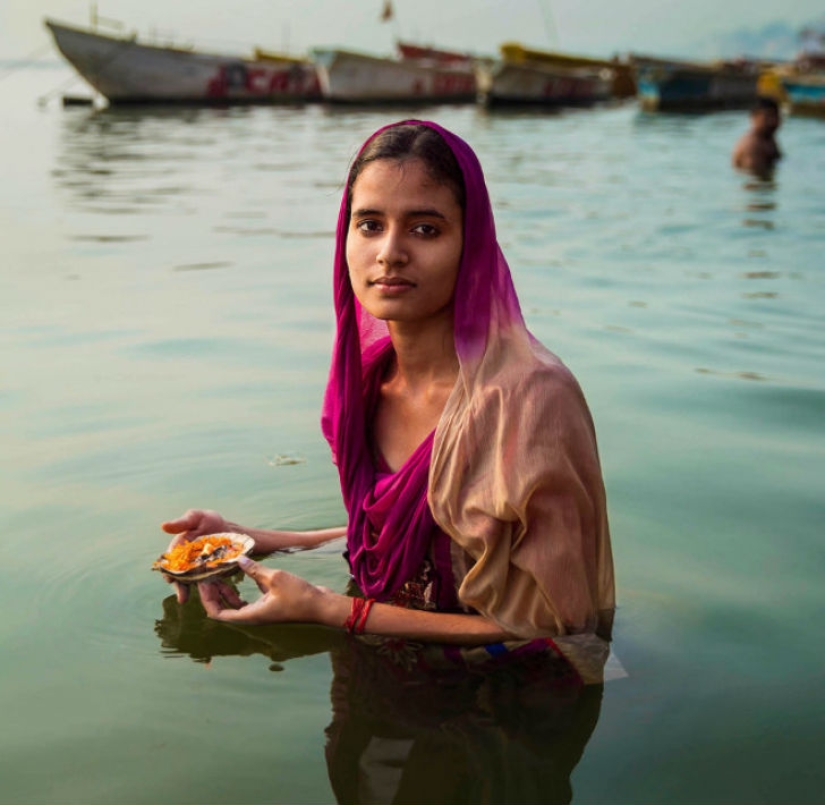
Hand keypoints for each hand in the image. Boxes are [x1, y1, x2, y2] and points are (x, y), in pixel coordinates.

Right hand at [160, 509, 230, 603]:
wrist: (229, 528)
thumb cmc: (208, 521)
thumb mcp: (195, 518)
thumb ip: (181, 523)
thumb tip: (163, 526)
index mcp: (180, 552)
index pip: (171, 565)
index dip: (169, 573)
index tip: (170, 579)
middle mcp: (188, 564)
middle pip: (181, 578)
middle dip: (181, 588)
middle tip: (183, 597)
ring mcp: (201, 571)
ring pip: (195, 584)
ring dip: (196, 593)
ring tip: (198, 601)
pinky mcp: (214, 575)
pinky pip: (211, 585)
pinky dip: (212, 591)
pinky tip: (216, 597)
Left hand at [197, 557, 332, 624]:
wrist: (321, 605)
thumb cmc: (299, 595)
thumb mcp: (275, 578)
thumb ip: (255, 570)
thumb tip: (238, 559)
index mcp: (250, 615)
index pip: (218, 614)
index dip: (207, 600)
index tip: (203, 583)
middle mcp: (253, 616)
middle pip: (224, 609)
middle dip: (214, 593)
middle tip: (209, 575)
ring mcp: (262, 610)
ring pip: (236, 604)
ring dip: (227, 591)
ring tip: (221, 574)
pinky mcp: (270, 604)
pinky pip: (250, 598)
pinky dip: (243, 587)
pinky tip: (243, 572)